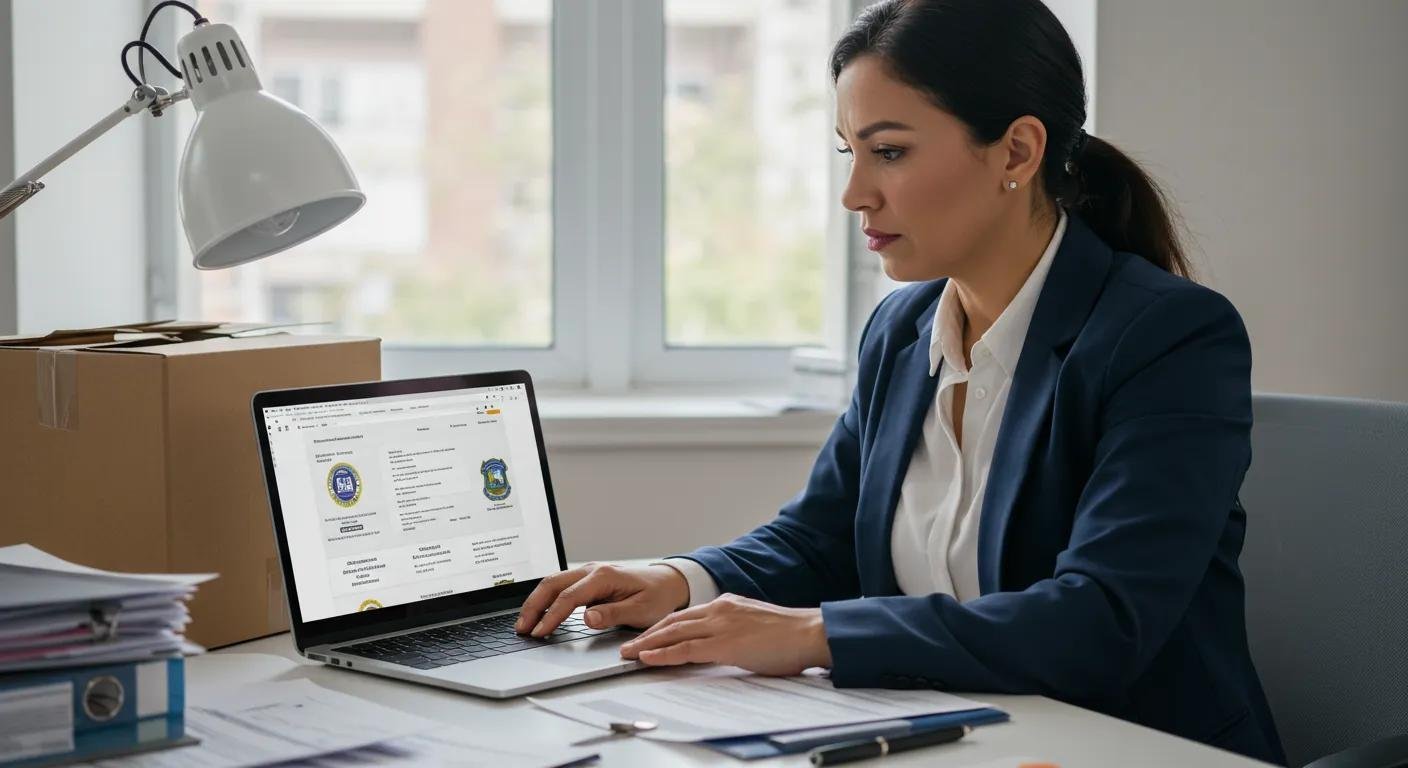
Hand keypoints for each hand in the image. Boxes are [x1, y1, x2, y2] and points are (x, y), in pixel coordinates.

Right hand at [515, 562, 690, 636]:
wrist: (668, 583)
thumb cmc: (657, 597)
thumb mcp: (641, 610)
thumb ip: (613, 614)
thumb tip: (587, 618)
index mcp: (603, 577)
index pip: (568, 598)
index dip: (551, 617)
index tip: (539, 633)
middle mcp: (591, 570)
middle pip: (552, 585)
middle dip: (533, 606)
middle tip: (522, 629)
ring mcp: (588, 573)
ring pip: (552, 583)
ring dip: (536, 602)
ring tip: (524, 624)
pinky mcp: (587, 579)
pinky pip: (560, 586)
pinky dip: (546, 599)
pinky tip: (540, 614)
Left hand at [619, 593, 831, 675]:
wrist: (810, 632)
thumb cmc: (789, 634)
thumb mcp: (754, 625)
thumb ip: (733, 630)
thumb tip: (720, 644)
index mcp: (726, 604)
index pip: (685, 615)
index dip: (662, 627)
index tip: (646, 637)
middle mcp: (720, 609)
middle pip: (673, 622)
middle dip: (647, 635)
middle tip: (626, 647)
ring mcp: (721, 625)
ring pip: (674, 633)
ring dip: (647, 645)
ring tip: (628, 654)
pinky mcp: (725, 643)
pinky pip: (686, 649)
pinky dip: (664, 654)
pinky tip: (648, 658)